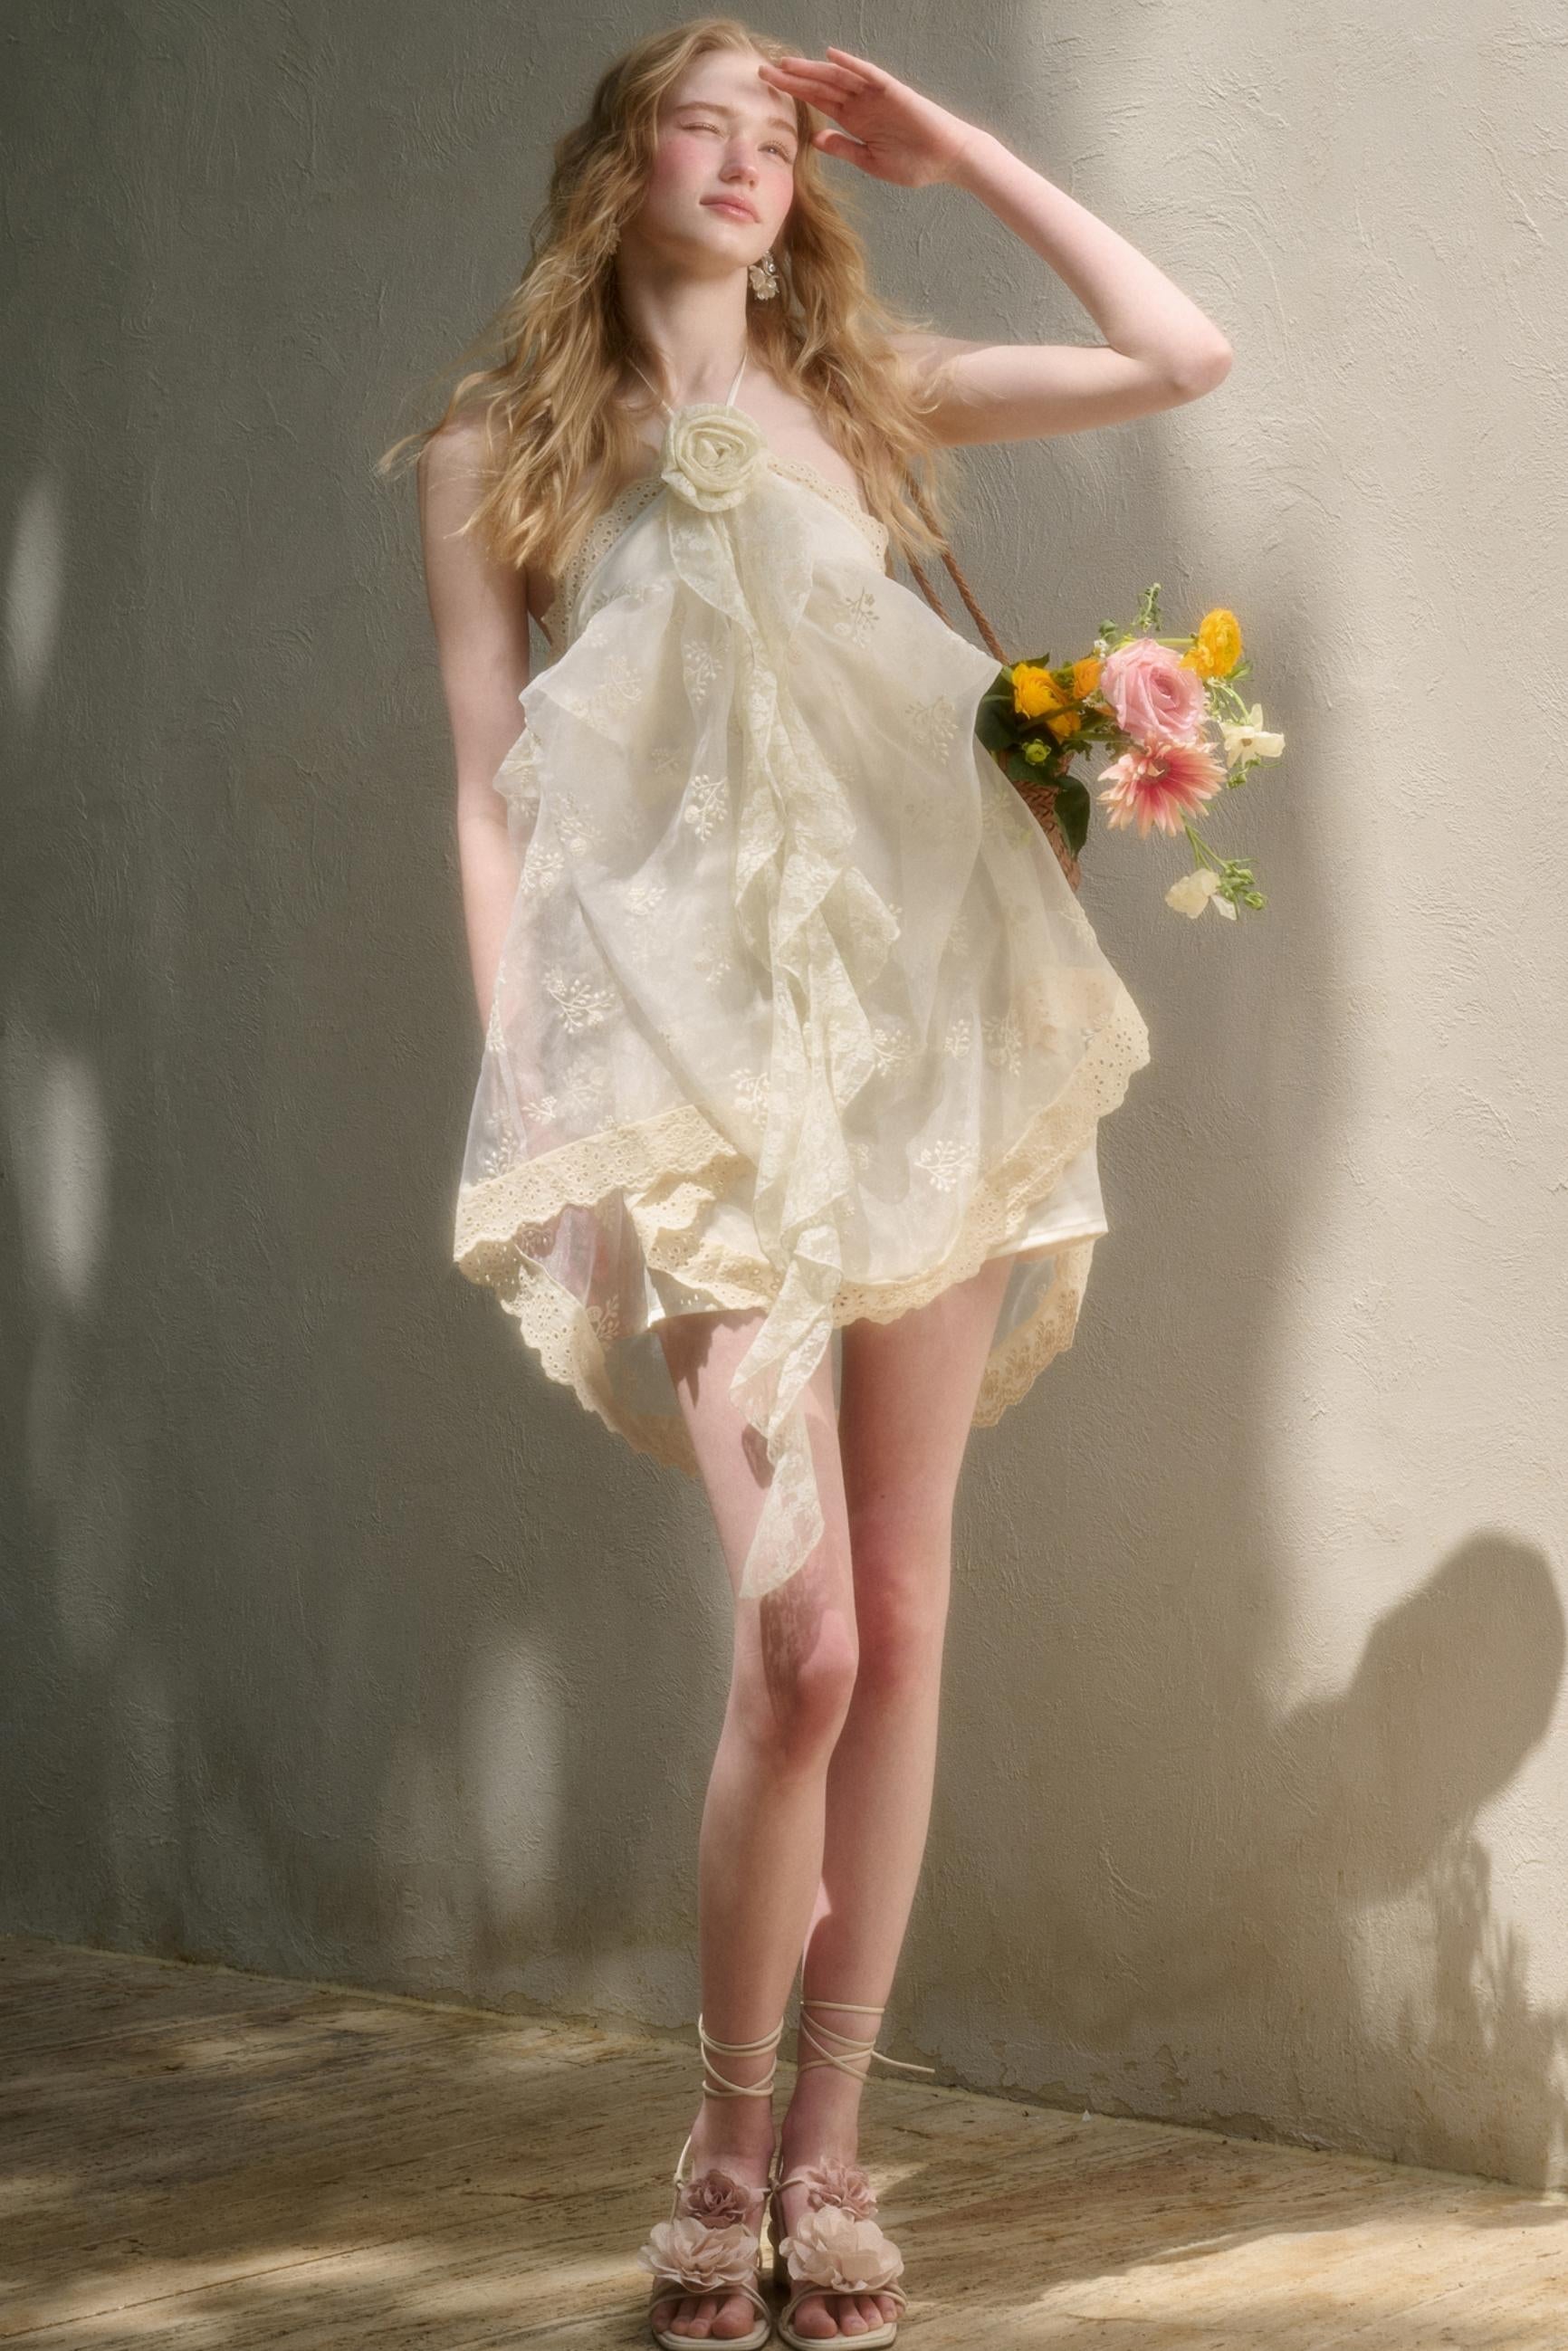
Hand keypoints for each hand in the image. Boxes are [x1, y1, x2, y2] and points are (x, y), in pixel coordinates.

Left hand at [757, 45, 985, 189]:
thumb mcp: (870, 162)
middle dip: (792, 79)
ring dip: (813, 69)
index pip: (816, 103)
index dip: (792, 94)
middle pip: (820, 87)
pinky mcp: (893, 91)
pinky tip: (831, 57)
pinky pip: (869, 75)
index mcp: (853, 120)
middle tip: (762, 71)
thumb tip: (816, 140)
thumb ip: (844, 148)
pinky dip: (851, 65)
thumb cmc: (914, 163)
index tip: (767, 89)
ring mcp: (876, 95)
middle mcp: (861, 103)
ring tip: (786, 64)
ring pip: (838, 77)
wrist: (947, 160)